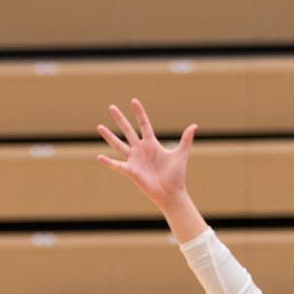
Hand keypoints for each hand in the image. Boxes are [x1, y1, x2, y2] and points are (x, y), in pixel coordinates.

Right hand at [95, 97, 197, 211]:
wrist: (170, 193)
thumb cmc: (176, 175)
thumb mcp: (181, 155)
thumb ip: (186, 140)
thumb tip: (194, 125)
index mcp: (152, 144)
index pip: (144, 124)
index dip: (139, 113)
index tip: (134, 101)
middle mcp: (141, 149)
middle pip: (128, 130)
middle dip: (120, 119)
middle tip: (111, 107)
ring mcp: (134, 160)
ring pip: (119, 145)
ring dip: (109, 136)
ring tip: (99, 126)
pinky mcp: (131, 171)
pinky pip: (117, 165)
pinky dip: (108, 162)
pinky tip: (99, 157)